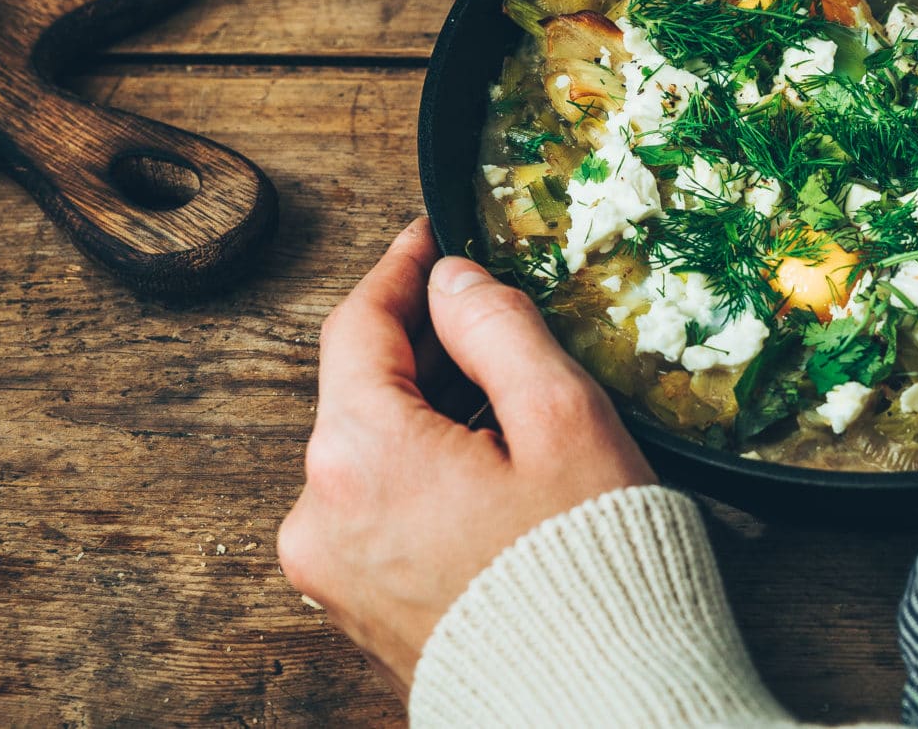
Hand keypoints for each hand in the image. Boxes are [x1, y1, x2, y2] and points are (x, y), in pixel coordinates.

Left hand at [277, 219, 653, 693]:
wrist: (597, 706)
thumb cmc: (591, 566)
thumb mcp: (563, 418)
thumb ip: (498, 327)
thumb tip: (454, 280)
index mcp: (360, 455)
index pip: (358, 326)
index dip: (401, 269)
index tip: (435, 235)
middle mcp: (320, 515)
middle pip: (361, 391)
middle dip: (424, 345)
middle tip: (490, 313)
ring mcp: (331, 572)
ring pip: (370, 452)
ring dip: (427, 413)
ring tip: (510, 404)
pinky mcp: (357, 610)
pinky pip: (378, 510)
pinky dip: (423, 473)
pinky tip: (491, 471)